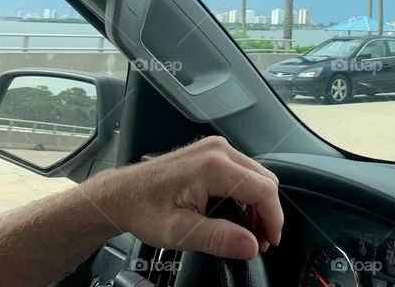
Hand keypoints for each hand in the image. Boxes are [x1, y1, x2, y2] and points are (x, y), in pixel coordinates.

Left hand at [84, 136, 282, 259]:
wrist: (122, 194)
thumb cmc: (144, 209)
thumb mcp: (180, 233)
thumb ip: (218, 238)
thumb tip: (251, 245)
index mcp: (213, 166)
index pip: (263, 190)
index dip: (273, 218)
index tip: (270, 241)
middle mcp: (218, 150)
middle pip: (264, 180)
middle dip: (268, 212)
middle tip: (259, 241)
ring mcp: (215, 148)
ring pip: (256, 175)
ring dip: (259, 203)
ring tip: (250, 231)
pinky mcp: (212, 151)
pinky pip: (243, 170)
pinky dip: (248, 193)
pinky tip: (239, 213)